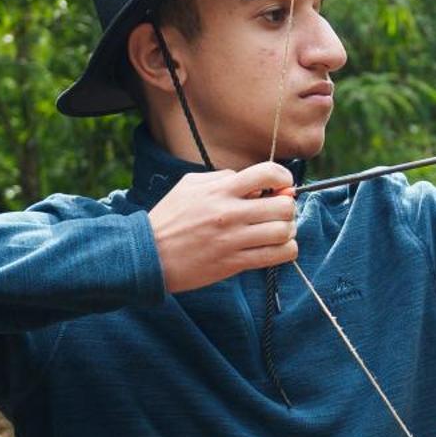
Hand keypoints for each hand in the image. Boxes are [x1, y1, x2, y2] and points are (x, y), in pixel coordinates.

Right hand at [147, 163, 298, 293]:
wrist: (147, 254)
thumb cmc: (169, 218)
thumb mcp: (190, 186)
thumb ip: (222, 178)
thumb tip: (254, 183)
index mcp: (220, 191)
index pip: (268, 174)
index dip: (283, 177)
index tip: (281, 185)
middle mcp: (230, 213)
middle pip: (284, 206)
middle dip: (287, 207)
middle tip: (278, 212)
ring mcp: (234, 240)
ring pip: (284, 231)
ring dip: (288, 230)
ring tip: (277, 231)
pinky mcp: (234, 263)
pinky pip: (277, 256)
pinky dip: (285, 251)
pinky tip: (276, 247)